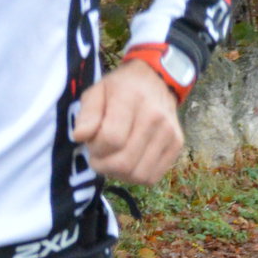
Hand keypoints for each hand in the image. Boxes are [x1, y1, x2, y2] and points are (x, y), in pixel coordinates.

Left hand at [74, 61, 184, 184]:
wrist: (156, 80)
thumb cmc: (120, 89)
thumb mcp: (96, 92)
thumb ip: (87, 115)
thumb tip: (80, 136)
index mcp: (130, 98)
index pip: (111, 139)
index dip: (95, 148)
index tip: (91, 142)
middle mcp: (155, 116)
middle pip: (124, 162)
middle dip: (104, 165)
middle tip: (99, 155)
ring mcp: (169, 132)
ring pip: (138, 175)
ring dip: (119, 173)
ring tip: (114, 157)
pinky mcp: (177, 145)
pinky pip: (152, 177)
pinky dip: (136, 175)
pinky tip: (129, 161)